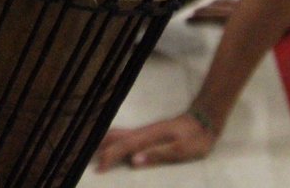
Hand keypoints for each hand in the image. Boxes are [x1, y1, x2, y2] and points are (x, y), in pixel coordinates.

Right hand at [94, 113, 217, 171]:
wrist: (204, 120)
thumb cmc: (196, 137)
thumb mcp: (182, 150)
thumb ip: (158, 155)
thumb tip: (134, 161)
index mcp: (148, 137)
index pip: (123, 147)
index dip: (109, 158)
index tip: (98, 170)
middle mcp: (143, 132)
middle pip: (115, 137)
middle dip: (99, 145)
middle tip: (85, 155)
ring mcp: (145, 131)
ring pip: (118, 134)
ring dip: (104, 140)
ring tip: (91, 148)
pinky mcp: (149, 132)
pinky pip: (125, 135)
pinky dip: (114, 139)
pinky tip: (113, 143)